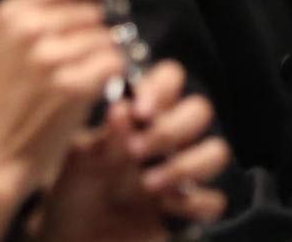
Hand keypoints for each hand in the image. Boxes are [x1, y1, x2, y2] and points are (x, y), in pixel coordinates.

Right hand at [0, 0, 133, 235]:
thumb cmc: (3, 105)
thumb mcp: (9, 47)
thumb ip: (43, 17)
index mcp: (11, 13)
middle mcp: (29, 28)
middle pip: (94, 13)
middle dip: (97, 35)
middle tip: (78, 64)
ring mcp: (50, 56)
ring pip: (108, 39)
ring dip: (104, 58)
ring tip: (77, 82)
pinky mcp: (71, 84)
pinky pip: (114, 64)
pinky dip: (110, 77)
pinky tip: (87, 92)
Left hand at [31, 61, 229, 241]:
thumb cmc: (75, 193)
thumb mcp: (81, 163)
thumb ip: (104, 137)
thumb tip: (122, 107)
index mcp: (144, 116)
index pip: (170, 80)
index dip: (162, 88)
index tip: (139, 110)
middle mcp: (169, 139)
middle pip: (200, 110)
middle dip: (171, 129)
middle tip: (135, 151)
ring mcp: (183, 173)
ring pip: (216, 151)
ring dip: (186, 164)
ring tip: (147, 185)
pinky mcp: (189, 211)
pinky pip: (214, 201)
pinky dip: (194, 204)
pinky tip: (164, 208)